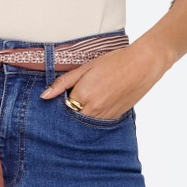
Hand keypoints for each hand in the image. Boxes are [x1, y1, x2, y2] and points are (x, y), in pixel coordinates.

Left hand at [39, 34, 173, 118]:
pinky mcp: (115, 117)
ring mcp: (105, 116)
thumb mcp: (85, 68)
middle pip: (72, 120)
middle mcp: (93, 110)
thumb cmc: (113, 62)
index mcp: (83, 96)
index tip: (58, 101)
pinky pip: (98, 124)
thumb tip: (44, 96)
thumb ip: (63, 83)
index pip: (62, 110)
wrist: (142, 65)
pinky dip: (93, 118)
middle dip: (69, 114)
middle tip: (69, 105)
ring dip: (81, 117)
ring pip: (85, 124)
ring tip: (85, 103)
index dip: (58, 106)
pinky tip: (96, 106)